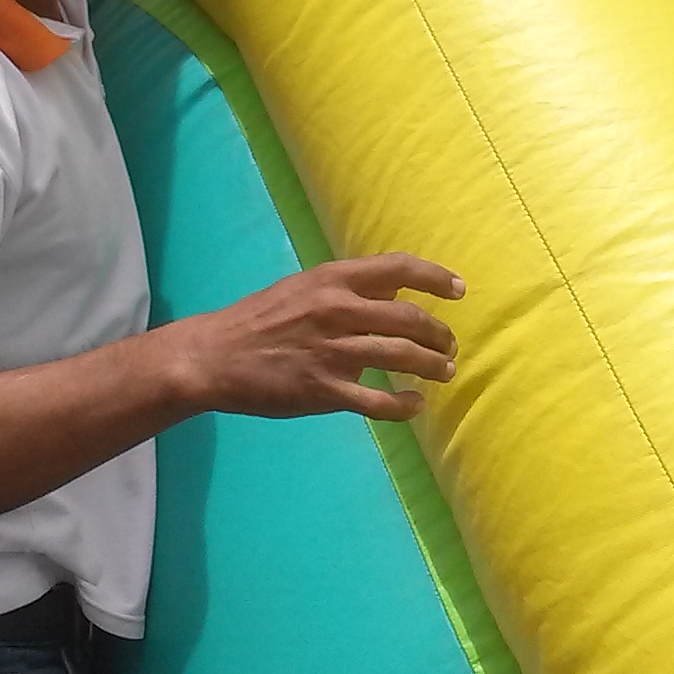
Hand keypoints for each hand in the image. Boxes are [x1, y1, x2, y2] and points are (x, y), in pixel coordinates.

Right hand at [173, 254, 463, 421]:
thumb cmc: (260, 319)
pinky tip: (415, 405)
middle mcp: (337, 310)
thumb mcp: (303, 288)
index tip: (459, 290)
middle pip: (409, 319)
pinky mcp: (324, 390)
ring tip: (444, 372)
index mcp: (332, 279)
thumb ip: (347, 290)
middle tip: (450, 346)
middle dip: (439, 334)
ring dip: (431, 366)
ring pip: (400, 358)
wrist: (214, 355)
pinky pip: (377, 401)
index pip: (398, 268)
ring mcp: (332, 351)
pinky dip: (404, 405)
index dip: (436, 278)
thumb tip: (395, 295)